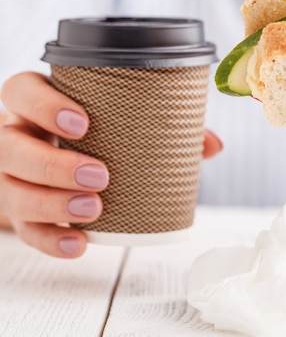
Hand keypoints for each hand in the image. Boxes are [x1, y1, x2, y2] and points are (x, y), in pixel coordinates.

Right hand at [0, 72, 221, 257]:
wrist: (53, 171)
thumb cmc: (94, 140)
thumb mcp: (118, 127)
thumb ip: (163, 130)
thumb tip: (213, 144)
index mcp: (38, 106)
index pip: (21, 92)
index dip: (44, 105)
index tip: (83, 123)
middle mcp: (16, 137)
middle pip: (12, 146)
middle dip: (53, 163)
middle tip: (100, 176)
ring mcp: (10, 176)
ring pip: (11, 188)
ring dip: (51, 202)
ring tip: (95, 209)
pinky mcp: (17, 212)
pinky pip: (24, 228)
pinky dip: (51, 239)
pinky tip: (79, 244)